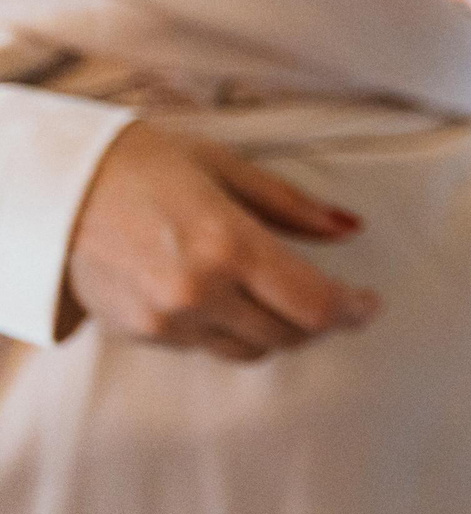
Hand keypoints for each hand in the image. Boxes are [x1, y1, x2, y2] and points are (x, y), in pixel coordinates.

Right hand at [64, 121, 380, 359]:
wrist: (56, 189)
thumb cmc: (147, 164)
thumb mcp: (228, 168)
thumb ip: (293, 207)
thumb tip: (350, 228)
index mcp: (228, 244)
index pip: (313, 303)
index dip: (353, 311)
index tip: (371, 305)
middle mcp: (199, 292)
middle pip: (287, 335)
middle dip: (322, 322)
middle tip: (339, 301)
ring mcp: (166, 320)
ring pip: (250, 350)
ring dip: (280, 331)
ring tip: (290, 302)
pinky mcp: (140, 334)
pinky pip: (207, 346)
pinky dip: (233, 329)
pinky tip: (233, 299)